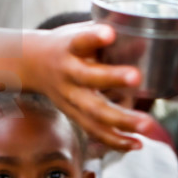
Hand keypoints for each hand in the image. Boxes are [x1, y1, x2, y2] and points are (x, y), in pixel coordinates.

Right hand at [22, 24, 154, 151]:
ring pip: (94, 111)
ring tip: (147, 124)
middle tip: (136, 76)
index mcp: (67, 48)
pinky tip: (137, 144)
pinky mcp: (73, 115)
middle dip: (112, 78)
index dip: (93, 38)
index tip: (110, 33)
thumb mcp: (79, 34)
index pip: (79, 41)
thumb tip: (145, 44)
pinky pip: (94, 130)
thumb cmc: (65, 45)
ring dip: (121, 120)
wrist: (30, 64)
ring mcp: (68, 97)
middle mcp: (66, 73)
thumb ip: (107, 38)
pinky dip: (116, 140)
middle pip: (87, 78)